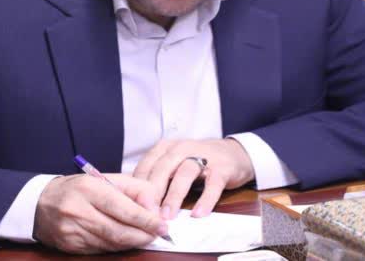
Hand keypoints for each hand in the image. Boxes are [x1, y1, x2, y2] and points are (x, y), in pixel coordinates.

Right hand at [32, 174, 167, 253]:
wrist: (40, 203)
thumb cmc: (78, 189)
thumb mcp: (105, 179)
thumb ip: (133, 189)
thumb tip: (155, 207)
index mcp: (89, 188)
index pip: (123, 208)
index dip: (146, 220)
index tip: (163, 225)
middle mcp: (78, 210)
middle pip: (119, 230)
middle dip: (143, 235)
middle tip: (158, 235)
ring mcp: (72, 230)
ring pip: (111, 243)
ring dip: (132, 242)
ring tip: (144, 237)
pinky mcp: (70, 245)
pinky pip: (101, 249)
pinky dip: (117, 247)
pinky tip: (125, 241)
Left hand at [133, 138, 254, 219]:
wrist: (233, 153)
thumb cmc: (197, 161)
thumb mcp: (173, 163)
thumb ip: (155, 176)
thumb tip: (131, 197)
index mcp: (167, 147)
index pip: (148, 164)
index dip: (138, 186)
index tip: (132, 206)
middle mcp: (183, 148)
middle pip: (163, 168)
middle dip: (153, 192)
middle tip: (147, 213)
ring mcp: (204, 157)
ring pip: (185, 174)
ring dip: (174, 196)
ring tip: (167, 217)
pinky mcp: (222, 168)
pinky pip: (213, 184)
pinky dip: (205, 200)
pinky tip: (198, 214)